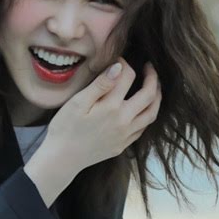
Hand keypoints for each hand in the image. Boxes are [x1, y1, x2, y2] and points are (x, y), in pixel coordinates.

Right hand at [44, 58, 160, 174]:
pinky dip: (147, 115)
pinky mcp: (122, 145)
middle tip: (149, 67)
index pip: (127, 77)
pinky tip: (143, 110)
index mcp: (112, 106)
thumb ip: (100, 85)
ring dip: (157, 98)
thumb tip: (119, 67)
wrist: (61, 159)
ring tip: (154, 87)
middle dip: (152, 78)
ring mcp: (125, 135)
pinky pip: (143, 129)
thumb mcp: (78, 102)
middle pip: (148, 95)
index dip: (125, 64)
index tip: (120, 59)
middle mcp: (124, 120)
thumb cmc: (65, 128)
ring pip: (151, 113)